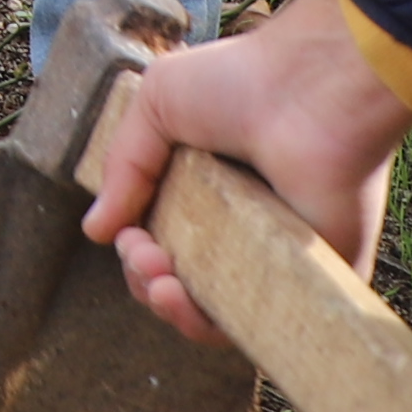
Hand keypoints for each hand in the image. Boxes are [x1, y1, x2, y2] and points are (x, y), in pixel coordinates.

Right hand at [79, 0, 411, 348]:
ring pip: (218, 312)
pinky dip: (223, 330)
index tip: (128, 238)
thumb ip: (123, 168)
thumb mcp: (156, 103)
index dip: (135, 251)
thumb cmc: (238, 81)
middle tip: (145, 258)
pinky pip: (269, 325)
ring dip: (175, 311)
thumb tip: (95, 231)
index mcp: (206, 186)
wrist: (308, 91)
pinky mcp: (316, 279)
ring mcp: (278, 255)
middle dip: (146, 280)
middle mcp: (240, 224)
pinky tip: (191, 306)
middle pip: (181, 281)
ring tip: (161, 286)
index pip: (160, 240)